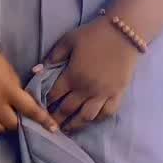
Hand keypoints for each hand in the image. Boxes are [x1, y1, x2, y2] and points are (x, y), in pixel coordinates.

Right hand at [0, 37, 58, 135]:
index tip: (53, 128)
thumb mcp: (8, 70)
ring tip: (5, 117)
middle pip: (13, 124)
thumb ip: (15, 87)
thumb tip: (21, 101)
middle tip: (18, 114)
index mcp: (8, 90)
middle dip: (19, 121)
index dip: (44, 120)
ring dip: (5, 125)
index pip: (31, 110)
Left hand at [37, 17, 140, 133]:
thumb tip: (36, 71)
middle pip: (67, 109)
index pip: (54, 95)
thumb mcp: (68, 40)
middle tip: (49, 126)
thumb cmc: (94, 34)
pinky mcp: (118, 94)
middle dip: (56, 118)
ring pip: (86, 116)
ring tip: (66, 129)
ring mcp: (103, 93)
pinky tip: (90, 121)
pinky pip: (107, 113)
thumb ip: (52, 57)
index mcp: (72, 76)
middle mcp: (86, 89)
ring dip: (74, 125)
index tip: (39, 110)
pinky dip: (97, 119)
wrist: (125, 33)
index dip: (45, 103)